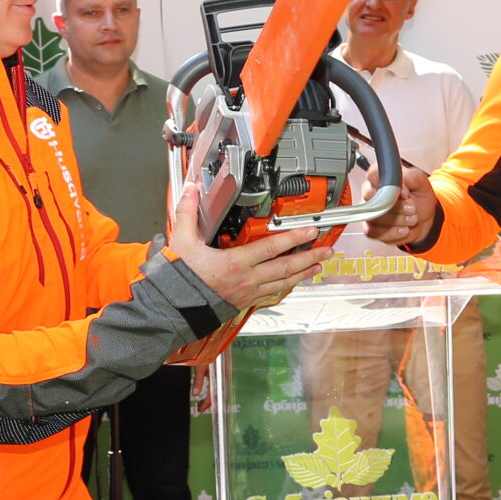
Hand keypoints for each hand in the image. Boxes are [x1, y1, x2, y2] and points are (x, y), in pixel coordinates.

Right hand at [168, 182, 334, 311]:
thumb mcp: (182, 242)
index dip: (294, 238)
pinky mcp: (245, 303)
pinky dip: (286, 288)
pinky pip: (272, 295)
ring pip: (283, 284)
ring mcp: (248, 293)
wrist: (173, 308)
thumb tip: (189, 190)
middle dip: (310, 257)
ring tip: (318, 266)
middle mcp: (247, 280)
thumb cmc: (180, 279)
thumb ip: (187, 213)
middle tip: (327, 249)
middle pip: (286, 268)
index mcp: (235, 263)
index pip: (272, 248)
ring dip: (303, 274)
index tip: (311, 230)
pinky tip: (293, 284)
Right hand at [362, 171, 440, 248]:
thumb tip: (402, 182)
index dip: (389, 185)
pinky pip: (373, 232)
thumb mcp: (422, 183)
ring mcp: (369, 211)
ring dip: (397, 219)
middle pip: (371, 197)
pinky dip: (392, 232)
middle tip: (412, 207)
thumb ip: (412, 177)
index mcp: (381, 177)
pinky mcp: (371, 228)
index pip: (372, 174)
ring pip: (374, 216)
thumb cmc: (419, 198)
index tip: (405, 193)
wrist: (425, 219)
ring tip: (412, 218)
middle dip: (395, 205)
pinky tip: (404, 229)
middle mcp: (371, 193)